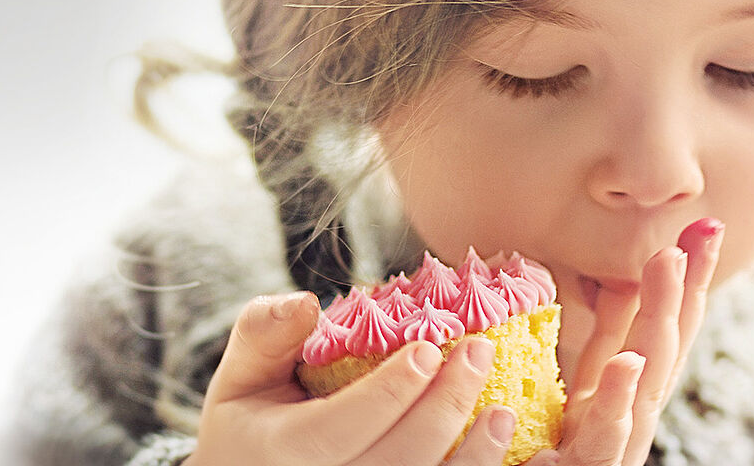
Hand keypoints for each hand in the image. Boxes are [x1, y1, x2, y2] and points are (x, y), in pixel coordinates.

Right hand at [182, 292, 515, 465]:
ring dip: (475, 457)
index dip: (389, 392)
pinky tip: (513, 455)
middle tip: (479, 351)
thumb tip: (307, 303)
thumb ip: (263, 334)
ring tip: (502, 413)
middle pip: (398, 462)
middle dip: (445, 407)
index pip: (341, 427)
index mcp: (281, 453)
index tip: (428, 349)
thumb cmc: (251, 427)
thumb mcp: (240, 378)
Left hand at [528, 218, 725, 464]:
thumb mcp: (590, 382)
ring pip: (647, 381)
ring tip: (669, 267)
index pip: (666, 323)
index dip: (689, 278)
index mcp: (633, 385)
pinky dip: (620, 399)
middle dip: (684, 288)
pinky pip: (605, 436)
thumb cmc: (568, 444)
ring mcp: (619, 441)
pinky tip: (628, 365)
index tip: (706, 226)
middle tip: (698, 233)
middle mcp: (636, 411)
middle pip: (666, 344)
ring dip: (659, 323)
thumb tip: (626, 276)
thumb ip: (609, 334)